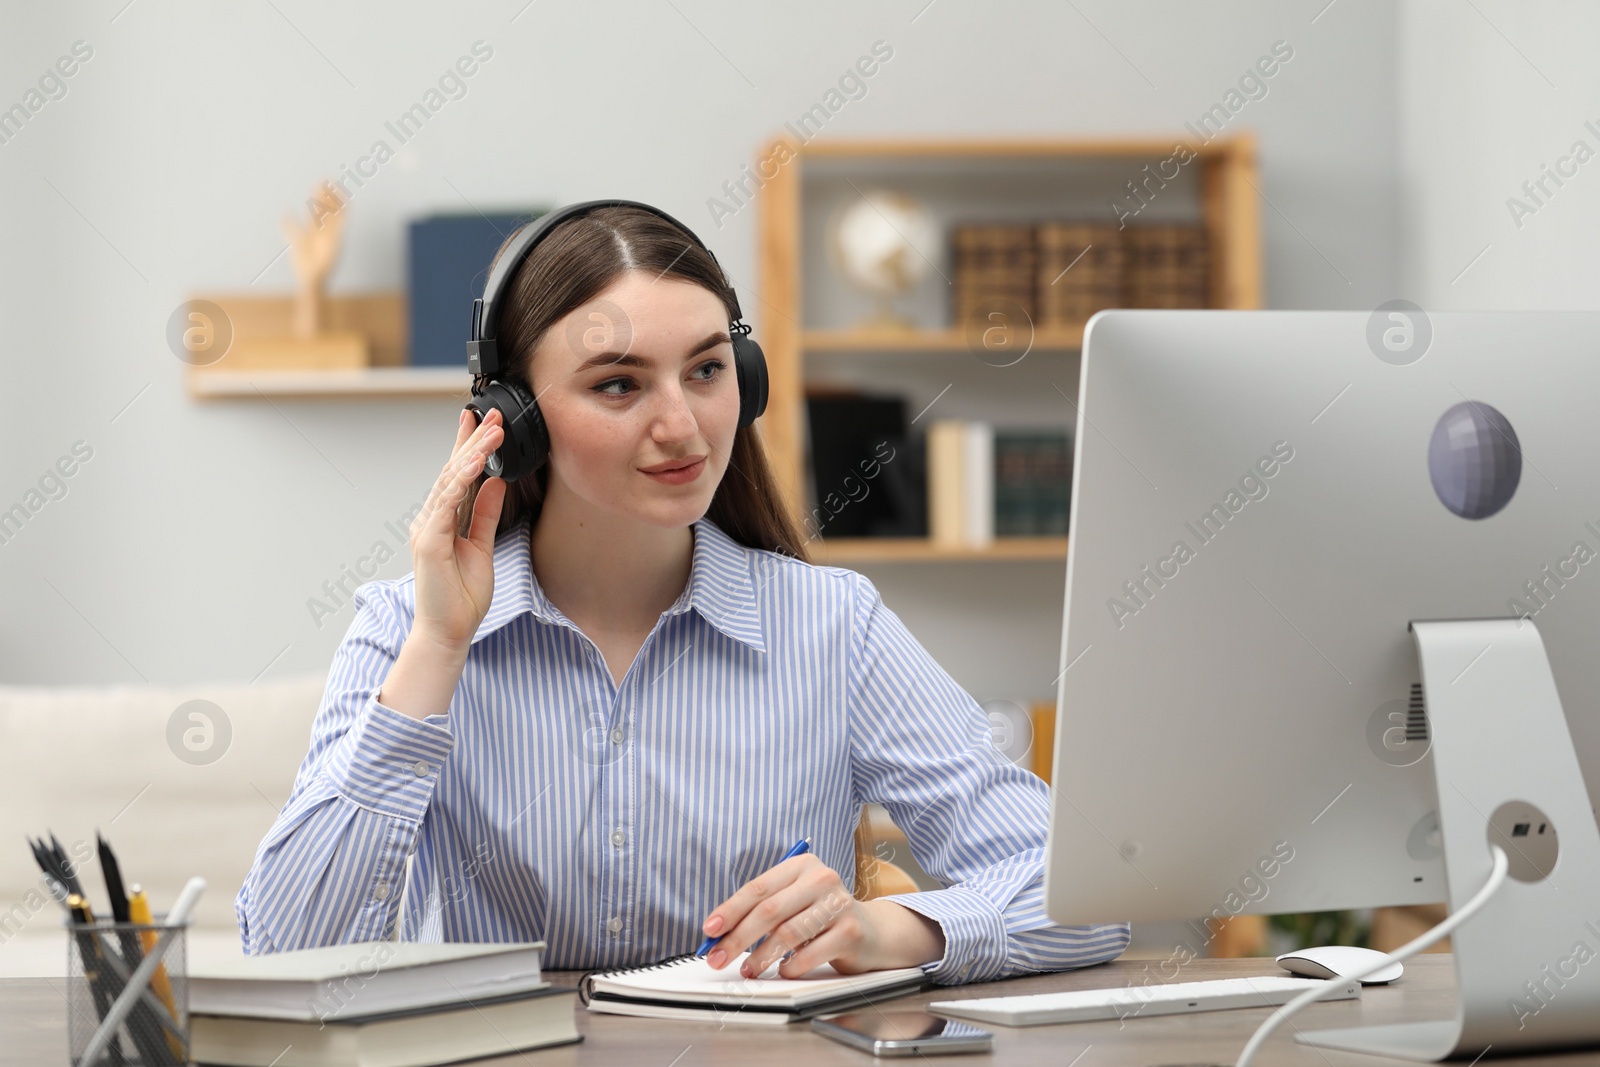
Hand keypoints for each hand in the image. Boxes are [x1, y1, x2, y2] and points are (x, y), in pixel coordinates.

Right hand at [410, 408, 506, 648]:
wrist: (448, 631)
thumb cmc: (461, 597)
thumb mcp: (482, 547)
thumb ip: (486, 513)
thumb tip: (497, 482)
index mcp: (443, 521)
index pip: (458, 476)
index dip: (470, 447)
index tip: (484, 422)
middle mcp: (431, 520)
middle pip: (453, 471)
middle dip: (472, 440)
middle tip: (491, 413)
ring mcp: (427, 529)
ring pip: (450, 481)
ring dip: (472, 453)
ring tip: (491, 430)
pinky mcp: (429, 541)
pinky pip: (446, 503)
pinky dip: (461, 480)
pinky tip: (476, 463)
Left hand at [699, 854, 944, 978]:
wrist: (873, 931)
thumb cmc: (822, 916)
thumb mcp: (794, 902)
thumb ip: (762, 911)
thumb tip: (719, 935)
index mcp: (802, 865)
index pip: (757, 888)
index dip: (730, 910)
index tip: (709, 931)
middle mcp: (822, 878)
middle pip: (769, 911)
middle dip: (738, 938)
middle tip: (717, 958)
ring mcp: (839, 903)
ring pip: (788, 933)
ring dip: (761, 956)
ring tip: (748, 970)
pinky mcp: (851, 931)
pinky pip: (810, 953)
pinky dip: (791, 966)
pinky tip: (783, 971)